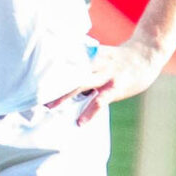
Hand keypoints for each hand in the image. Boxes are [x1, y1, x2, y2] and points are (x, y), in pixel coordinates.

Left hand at [44, 41, 165, 125]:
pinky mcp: (116, 87)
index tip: (29, 76)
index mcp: (87, 55)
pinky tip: (80, 122)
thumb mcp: (98, 56)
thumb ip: (81, 64)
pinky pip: (100, 100)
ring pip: (81, 84)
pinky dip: (90, 111)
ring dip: (65, 96)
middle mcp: (93, 63)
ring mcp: (105, 75)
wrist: (146, 54)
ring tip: (50, 108)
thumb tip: (61, 77)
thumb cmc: (118, 59)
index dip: (47, 68)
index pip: (63, 60)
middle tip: (32, 93)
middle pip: (68, 71)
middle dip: (51, 82)